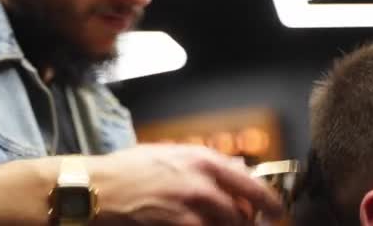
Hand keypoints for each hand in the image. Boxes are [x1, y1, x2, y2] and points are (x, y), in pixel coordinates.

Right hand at [88, 144, 281, 225]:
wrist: (97, 188)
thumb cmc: (128, 169)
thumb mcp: (167, 154)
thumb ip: (200, 162)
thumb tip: (233, 168)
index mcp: (200, 159)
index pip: (249, 181)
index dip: (269, 200)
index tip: (276, 211)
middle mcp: (201, 180)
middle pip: (242, 211)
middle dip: (248, 223)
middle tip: (247, 225)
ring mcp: (191, 205)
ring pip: (229, 225)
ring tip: (219, 225)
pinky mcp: (179, 224)